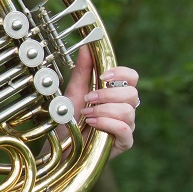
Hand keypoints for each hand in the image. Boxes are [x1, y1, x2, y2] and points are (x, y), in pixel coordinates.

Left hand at [64, 45, 138, 159]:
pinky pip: (125, 129)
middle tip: (89, 98)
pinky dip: (107, 123)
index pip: (132, 77)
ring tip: (87, 114)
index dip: (121, 74)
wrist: (59, 144)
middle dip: (108, 94)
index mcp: (115, 93)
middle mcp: (124, 108)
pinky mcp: (124, 142)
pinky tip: (92, 123)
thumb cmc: (68, 119)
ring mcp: (126, 125)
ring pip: (128, 111)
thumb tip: (86, 46)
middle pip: (133, 93)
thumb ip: (83, 71)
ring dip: (104, 110)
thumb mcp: (73, 92)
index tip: (103, 76)